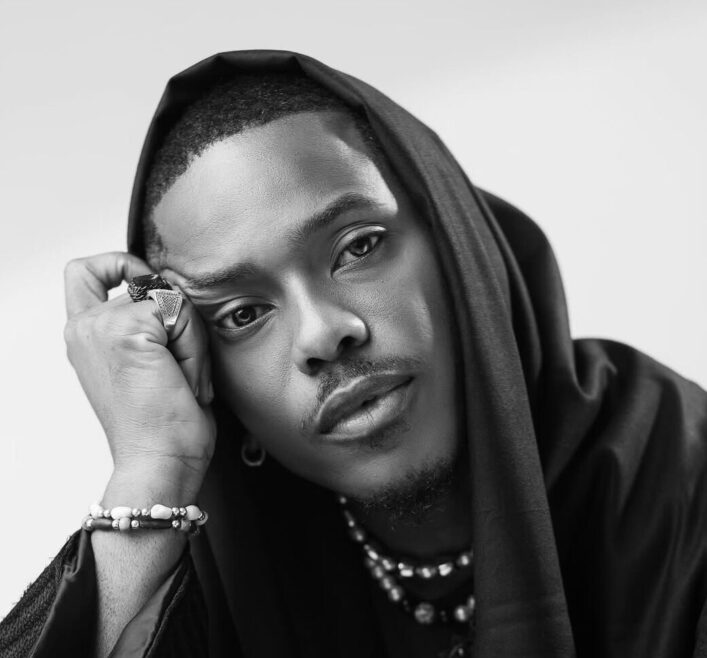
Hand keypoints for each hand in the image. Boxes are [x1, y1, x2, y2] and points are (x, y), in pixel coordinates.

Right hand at [64, 252, 215, 499]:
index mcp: (86, 336)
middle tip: (178, 364)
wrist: (161, 463)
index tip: (150, 291)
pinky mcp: (125, 330)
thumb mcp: (149, 364)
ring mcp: (101, 325)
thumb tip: (170, 290)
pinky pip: (181, 312)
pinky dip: (194, 345)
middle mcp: (85, 326)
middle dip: (178, 315)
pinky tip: (183, 378)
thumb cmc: (162, 426)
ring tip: (181, 378)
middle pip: (149, 280)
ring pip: (172, 298)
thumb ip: (146, 324)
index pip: (86, 272)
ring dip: (190, 337)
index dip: (121, 265)